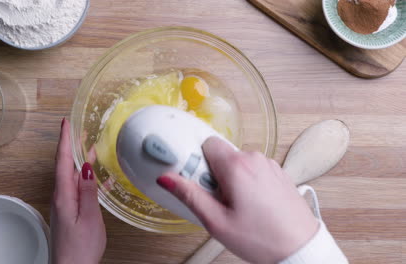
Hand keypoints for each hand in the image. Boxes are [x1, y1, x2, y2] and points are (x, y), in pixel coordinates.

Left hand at [51, 118, 105, 263]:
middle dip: (73, 146)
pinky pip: (78, 189)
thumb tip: (85, 167)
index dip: (64, 140)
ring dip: (81, 161)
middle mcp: (62, 197)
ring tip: (92, 149)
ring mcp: (65, 204)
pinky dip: (88, 179)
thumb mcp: (88, 218)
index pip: (62, 161)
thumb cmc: (79, 249)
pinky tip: (99, 178)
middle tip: (81, 130)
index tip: (65, 123)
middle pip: (66, 165)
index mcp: (64, 196)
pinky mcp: (70, 211)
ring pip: (73, 176)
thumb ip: (87, 191)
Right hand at [157, 137, 318, 262]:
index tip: (194, 180)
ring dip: (229, 178)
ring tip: (234, 205)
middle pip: (221, 154)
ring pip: (237, 162)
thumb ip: (189, 195)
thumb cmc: (263, 239)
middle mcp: (255, 159)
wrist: (300, 249)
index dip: (195, 160)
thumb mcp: (216, 221)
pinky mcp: (278, 173)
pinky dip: (246, 181)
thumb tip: (167, 178)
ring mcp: (269, 165)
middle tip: (215, 199)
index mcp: (237, 166)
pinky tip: (250, 204)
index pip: (206, 143)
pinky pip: (253, 169)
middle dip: (212, 173)